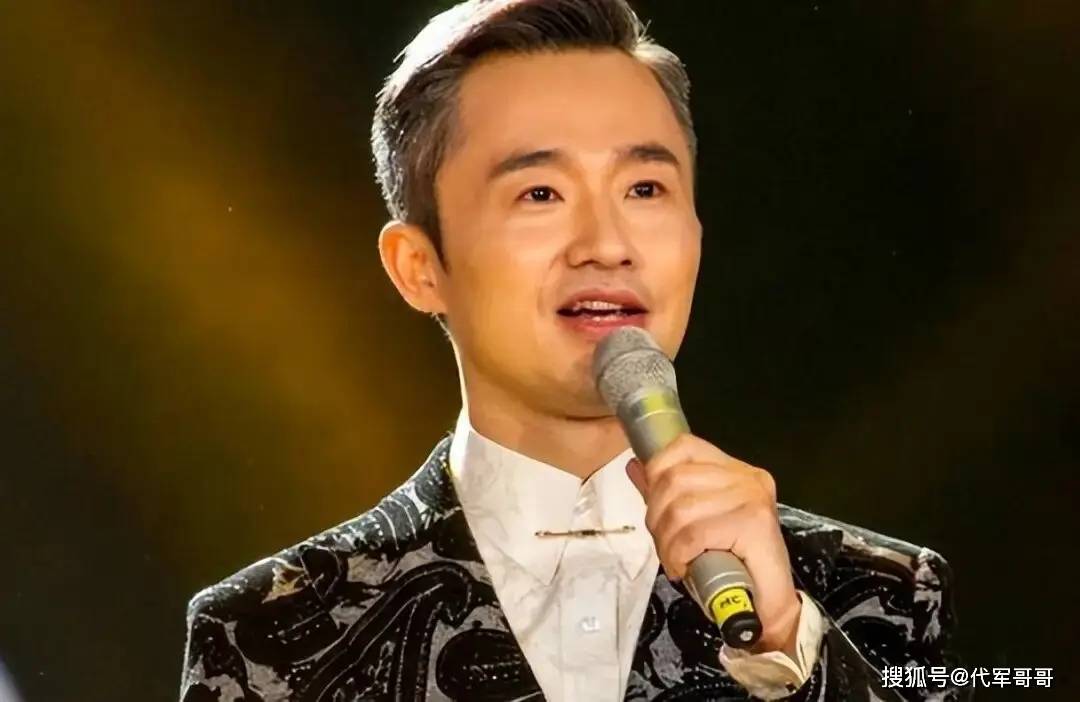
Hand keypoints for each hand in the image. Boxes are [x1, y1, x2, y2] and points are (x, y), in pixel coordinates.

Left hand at [626, 433, 801, 653]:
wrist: (768, 610)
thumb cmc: (733, 567)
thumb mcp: (694, 521)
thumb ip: (666, 493)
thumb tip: (635, 466)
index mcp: (734, 470)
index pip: (683, 447)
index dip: (657, 475)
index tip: (656, 510)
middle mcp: (746, 477)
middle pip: (673, 480)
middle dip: (657, 517)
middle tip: (666, 546)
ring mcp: (751, 497)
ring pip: (680, 508)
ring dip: (667, 542)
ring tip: (675, 559)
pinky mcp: (753, 523)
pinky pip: (693, 533)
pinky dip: (679, 554)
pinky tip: (683, 567)